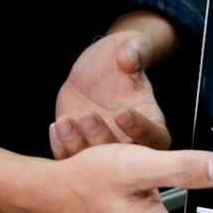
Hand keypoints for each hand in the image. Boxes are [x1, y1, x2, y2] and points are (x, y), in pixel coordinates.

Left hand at [52, 27, 171, 157]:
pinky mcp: (82, 151)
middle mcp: (131, 146)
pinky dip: (62, 148)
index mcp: (152, 124)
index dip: (140, 129)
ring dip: (78, 146)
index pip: (155, 137)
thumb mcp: (132, 46)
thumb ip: (136, 50)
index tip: (122, 112)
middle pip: (122, 158)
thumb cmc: (121, 58)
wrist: (97, 71)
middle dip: (103, 140)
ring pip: (94, 166)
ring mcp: (104, 151)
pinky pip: (73, 159)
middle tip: (89, 117)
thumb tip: (129, 57)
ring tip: (66, 121)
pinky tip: (57, 125)